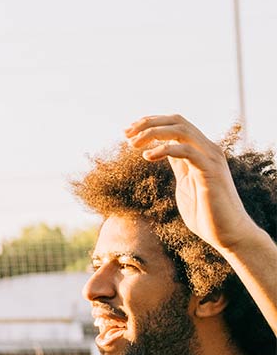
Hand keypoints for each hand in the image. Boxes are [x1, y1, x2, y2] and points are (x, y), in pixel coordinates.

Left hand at [126, 114, 259, 252]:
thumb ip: (178, 165)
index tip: (128, 131)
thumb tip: (163, 151)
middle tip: (126, 134)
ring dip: (153, 133)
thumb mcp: (185, 182)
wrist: (227, 233)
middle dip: (148, 123)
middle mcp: (207, 150)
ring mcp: (210, 159)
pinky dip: (164, 149)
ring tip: (133, 144)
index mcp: (200, 151)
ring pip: (181, 131)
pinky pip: (186, 151)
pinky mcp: (210, 172)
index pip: (175, 124)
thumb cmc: (206, 212)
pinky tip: (147, 157)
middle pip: (177, 121)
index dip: (151, 123)